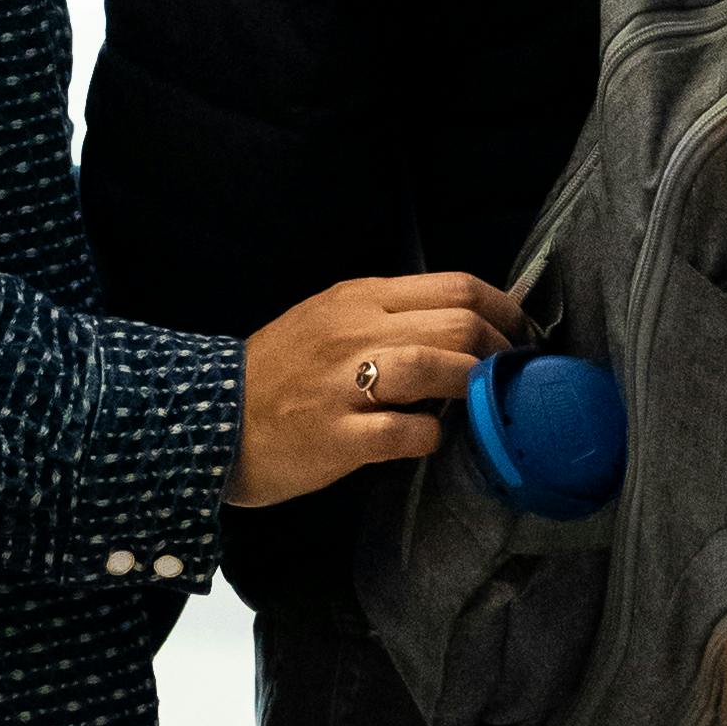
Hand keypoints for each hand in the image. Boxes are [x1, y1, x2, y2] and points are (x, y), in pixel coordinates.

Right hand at [230, 272, 521, 508]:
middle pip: (457, 322)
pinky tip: (428, 440)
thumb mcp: (327, 321)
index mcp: (357, 297)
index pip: (454, 285)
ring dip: (470, 385)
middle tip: (509, 376)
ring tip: (477, 403)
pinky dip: (431, 436)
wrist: (204, 420)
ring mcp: (343, 384)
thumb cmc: (275, 374)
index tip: (522, 335)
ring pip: (435, 366)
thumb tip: (459, 327)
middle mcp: (354, 331)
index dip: (504, 309)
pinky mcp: (336, 436)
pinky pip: (406, 432)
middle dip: (500, 349)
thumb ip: (386, 318)